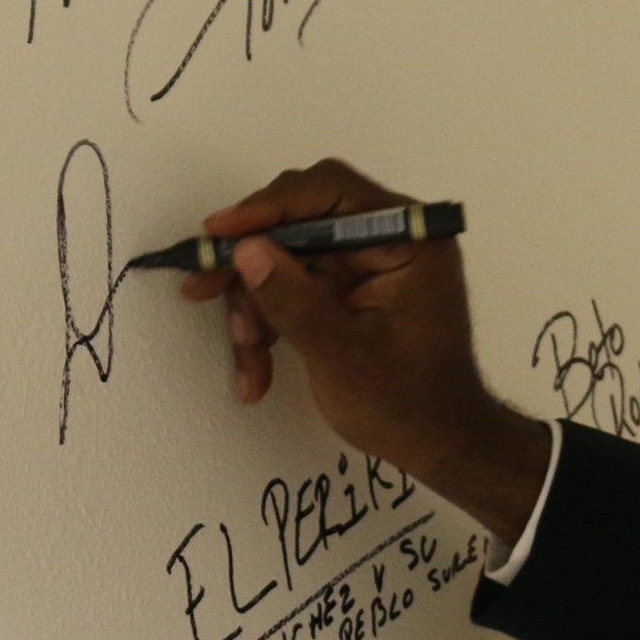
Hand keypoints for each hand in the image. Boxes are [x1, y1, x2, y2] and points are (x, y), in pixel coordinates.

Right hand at [177, 159, 549, 541]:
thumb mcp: (342, 356)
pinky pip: (294, 290)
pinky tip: (256, 373)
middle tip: (201, 289)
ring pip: (286, 261)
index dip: (268, 206)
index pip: (331, 192)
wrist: (439, 447)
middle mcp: (388, 240)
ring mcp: (367, 266)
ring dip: (257, 308)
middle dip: (252, 266)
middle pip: (299, 224)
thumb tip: (246, 249)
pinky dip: (271, 324)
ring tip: (248, 362)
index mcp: (407, 240)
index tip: (219, 233)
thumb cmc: (407, 405)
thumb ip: (293, 299)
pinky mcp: (349, 292)